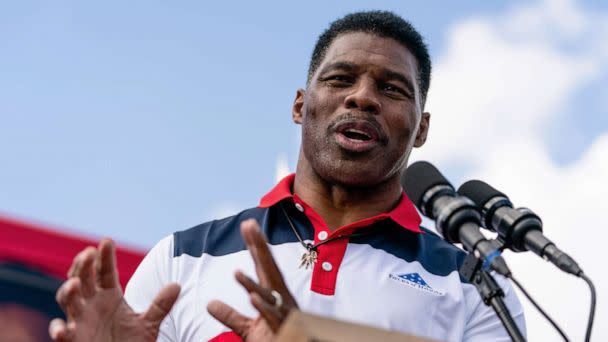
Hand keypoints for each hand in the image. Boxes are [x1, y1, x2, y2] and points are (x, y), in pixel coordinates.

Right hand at [49, 239, 180, 341]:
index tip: (107, 241)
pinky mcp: (73, 340)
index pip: (105, 272)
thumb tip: (176, 285)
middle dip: (84, 266)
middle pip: (84, 279)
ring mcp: (80, 320)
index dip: (105, 257)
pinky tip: (61, 329)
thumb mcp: (148, 324)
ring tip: (75, 283)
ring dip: (68, 292)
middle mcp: (91, 304)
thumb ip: (160, 305)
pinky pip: (62, 334)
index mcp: (109, 295)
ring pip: (68, 301)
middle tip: (89, 252)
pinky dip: (58, 330)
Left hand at [207, 219, 297, 340]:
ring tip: (236, 272)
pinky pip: (273, 318)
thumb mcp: (248, 329)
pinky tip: (253, 297)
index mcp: (273, 297)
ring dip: (253, 283)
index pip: (262, 268)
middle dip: (259, 248)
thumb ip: (230, 316)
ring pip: (269, 295)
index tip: (247, 225)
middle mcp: (281, 301)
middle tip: (249, 225)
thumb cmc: (276, 340)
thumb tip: (210, 304)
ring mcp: (285, 314)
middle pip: (269, 270)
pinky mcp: (285, 330)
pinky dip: (264, 307)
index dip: (255, 246)